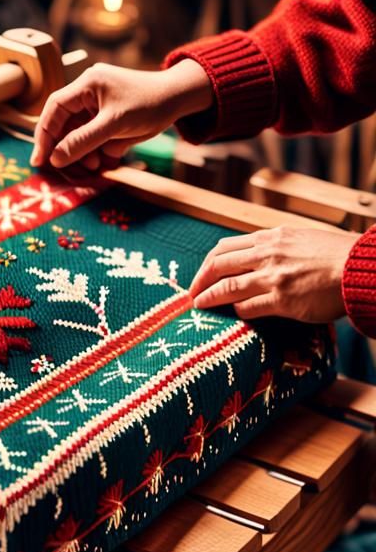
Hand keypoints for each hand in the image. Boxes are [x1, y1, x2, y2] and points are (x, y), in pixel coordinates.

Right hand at [33, 59, 213, 170]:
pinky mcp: (106, 115)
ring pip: (77, 131)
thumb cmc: (150, 105)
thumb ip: (83, 141)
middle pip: (63, 121)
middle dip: (63, 146)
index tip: (40, 160)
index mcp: (87, 84)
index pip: (54, 109)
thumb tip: (55, 159)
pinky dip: (93, 149)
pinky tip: (101, 160)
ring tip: (91, 166)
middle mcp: (88, 91)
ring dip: (80, 151)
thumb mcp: (114, 125)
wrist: (180, 99)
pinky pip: (91, 134)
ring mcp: (97, 103)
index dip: (44, 135)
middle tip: (58, 168)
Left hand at [189, 225, 358, 321]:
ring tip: (199, 304)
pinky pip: (247, 307)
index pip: (225, 247)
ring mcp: (273, 277)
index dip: (208, 263)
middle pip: (218, 265)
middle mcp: (267, 254)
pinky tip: (234, 314)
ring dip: (208, 297)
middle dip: (199, 280)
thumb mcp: (301, 238)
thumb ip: (276, 246)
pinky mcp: (282, 300)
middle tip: (192, 293)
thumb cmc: (337, 255)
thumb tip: (254, 256)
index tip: (201, 274)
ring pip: (226, 287)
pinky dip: (236, 311)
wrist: (362, 267)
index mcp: (271, 238)